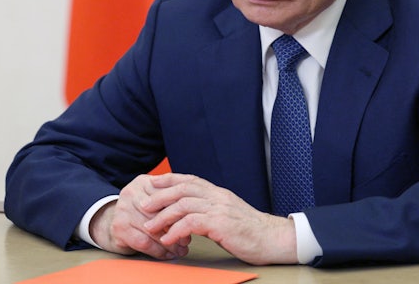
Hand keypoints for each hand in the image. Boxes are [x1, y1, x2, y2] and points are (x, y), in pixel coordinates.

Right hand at [88, 174, 190, 258]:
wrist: (109, 220)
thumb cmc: (140, 210)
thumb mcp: (153, 196)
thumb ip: (171, 197)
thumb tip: (193, 211)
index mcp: (143, 182)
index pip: (166, 194)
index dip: (181, 209)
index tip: (192, 221)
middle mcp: (131, 193)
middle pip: (159, 211)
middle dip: (176, 227)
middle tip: (188, 238)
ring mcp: (123, 210)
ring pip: (153, 229)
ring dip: (169, 242)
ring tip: (180, 249)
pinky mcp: (119, 229)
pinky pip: (144, 242)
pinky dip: (158, 250)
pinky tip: (167, 254)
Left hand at [140, 173, 297, 264]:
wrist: (275, 239)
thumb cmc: (252, 232)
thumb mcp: (230, 215)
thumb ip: (212, 210)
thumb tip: (193, 214)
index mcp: (219, 193)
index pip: (190, 179)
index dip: (169, 179)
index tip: (152, 184)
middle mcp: (218, 197)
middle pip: (182, 189)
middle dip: (159, 196)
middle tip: (143, 206)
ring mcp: (220, 209)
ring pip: (184, 205)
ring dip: (163, 216)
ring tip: (151, 228)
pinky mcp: (221, 224)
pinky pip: (192, 223)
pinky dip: (176, 231)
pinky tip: (169, 240)